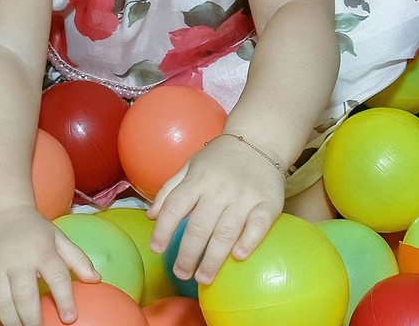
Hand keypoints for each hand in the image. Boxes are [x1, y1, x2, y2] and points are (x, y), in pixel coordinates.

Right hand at [0, 205, 99, 325]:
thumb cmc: (33, 230)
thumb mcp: (58, 238)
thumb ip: (77, 259)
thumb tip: (96, 280)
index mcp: (42, 250)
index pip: (57, 276)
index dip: (64, 299)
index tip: (69, 319)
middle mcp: (17, 258)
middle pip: (24, 295)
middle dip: (32, 320)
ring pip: (1, 301)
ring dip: (11, 322)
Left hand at [145, 135, 284, 284]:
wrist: (258, 140)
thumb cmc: (220, 158)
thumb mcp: (190, 165)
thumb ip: (170, 190)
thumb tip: (150, 216)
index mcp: (198, 179)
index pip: (175, 206)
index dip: (163, 229)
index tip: (156, 249)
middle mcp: (219, 189)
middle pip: (199, 226)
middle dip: (188, 254)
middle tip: (181, 274)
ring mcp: (244, 196)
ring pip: (226, 231)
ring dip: (213, 258)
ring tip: (203, 277)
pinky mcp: (268, 202)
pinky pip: (258, 225)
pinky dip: (249, 242)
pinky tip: (238, 257)